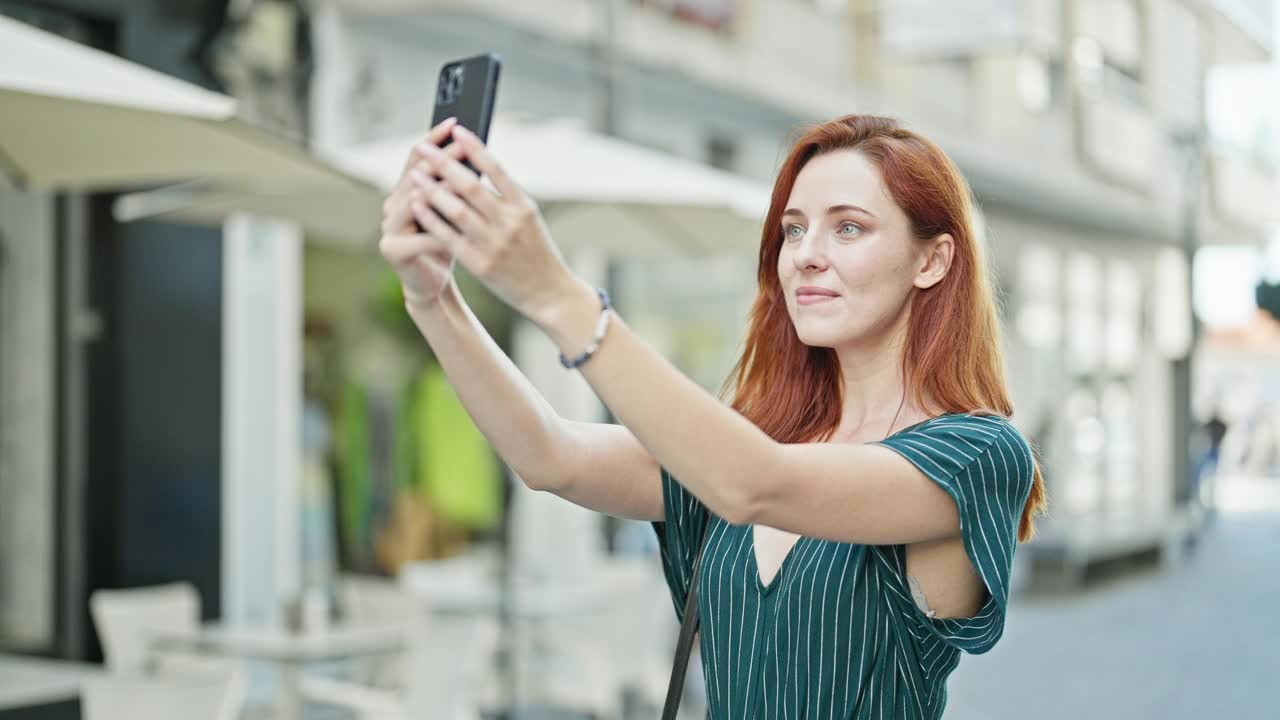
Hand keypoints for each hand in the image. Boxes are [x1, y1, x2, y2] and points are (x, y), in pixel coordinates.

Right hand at [378, 117, 462, 309]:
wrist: (434, 283)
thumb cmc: (452, 243)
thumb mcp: (458, 210)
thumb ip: (459, 186)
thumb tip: (478, 153)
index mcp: (406, 190)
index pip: (418, 156)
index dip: (434, 139)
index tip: (454, 123)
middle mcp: (392, 204)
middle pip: (416, 175)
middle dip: (440, 161)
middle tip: (461, 147)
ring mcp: (388, 226)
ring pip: (413, 203)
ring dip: (437, 192)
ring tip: (459, 182)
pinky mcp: (392, 250)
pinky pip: (418, 237)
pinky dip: (437, 230)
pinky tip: (458, 224)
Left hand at [406, 125, 579, 323]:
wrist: (549, 292)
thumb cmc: (536, 251)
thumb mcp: (528, 219)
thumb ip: (505, 196)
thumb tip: (475, 168)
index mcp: (524, 206)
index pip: (496, 169)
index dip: (474, 148)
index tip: (456, 130)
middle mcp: (510, 222)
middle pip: (471, 186)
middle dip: (444, 163)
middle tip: (424, 147)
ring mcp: (494, 244)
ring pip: (456, 210)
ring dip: (432, 190)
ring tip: (414, 175)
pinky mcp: (480, 265)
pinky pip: (449, 237)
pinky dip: (431, 219)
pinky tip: (417, 205)